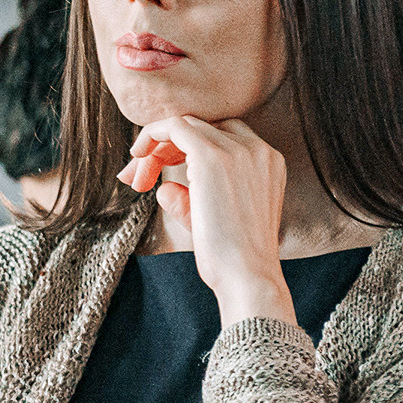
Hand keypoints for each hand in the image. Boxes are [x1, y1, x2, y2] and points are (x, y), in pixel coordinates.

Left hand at [118, 115, 294, 327]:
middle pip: (201, 129)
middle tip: (138, 176)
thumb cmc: (233, 259)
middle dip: (165, 148)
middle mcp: (257, 150)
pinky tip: (137, 157)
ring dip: (155, 148)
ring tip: (136, 177)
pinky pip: (174, 127)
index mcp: (267, 163)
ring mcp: (238, 150)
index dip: (185, 149)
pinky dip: (152, 135)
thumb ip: (191, 199)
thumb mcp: (215, 220)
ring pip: (186, 126)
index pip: (221, 136)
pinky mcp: (212, 156)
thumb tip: (164, 188)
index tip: (159, 173)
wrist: (247, 276)